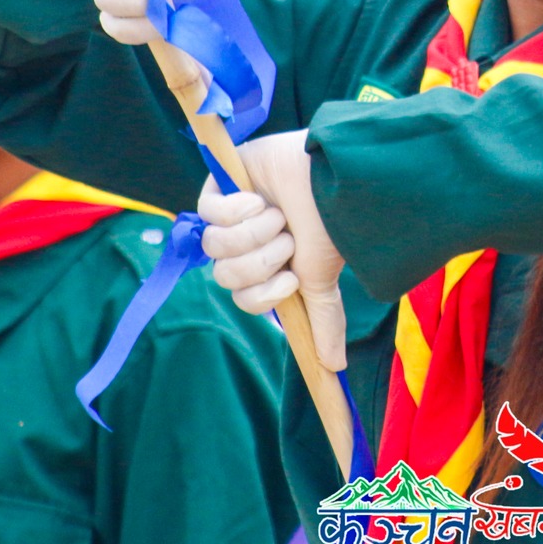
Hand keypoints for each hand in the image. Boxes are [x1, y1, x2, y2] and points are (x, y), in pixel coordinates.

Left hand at [197, 130, 346, 369]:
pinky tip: (257, 195)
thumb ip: (323, 320)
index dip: (263, 293)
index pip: (244, 299)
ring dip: (253, 232)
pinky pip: (207, 212)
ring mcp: (229, 215)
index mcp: (265, 267)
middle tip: (285, 238)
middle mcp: (245, 244)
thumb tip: (335, 368)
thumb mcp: (323, 278)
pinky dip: (237, 207)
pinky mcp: (218, 186)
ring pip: (215, 246)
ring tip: (275, 214)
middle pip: (226, 275)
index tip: (291, 277)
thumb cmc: (329, 223)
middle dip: (260, 259)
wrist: (331, 176)